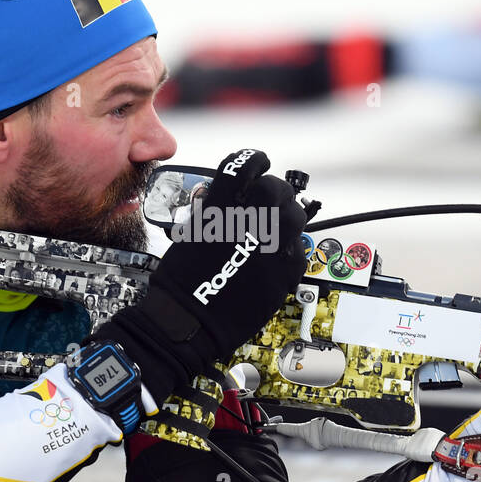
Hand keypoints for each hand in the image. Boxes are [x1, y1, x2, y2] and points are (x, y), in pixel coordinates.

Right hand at [93, 149, 306, 401]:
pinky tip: (275, 257)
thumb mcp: (189, 231)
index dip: (254, 160)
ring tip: (274, 230)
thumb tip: (234, 197)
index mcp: (221, 206)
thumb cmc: (181, 280)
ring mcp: (273, 245)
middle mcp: (250, 220)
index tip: (258, 163)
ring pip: (295, 216)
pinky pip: (299, 249)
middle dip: (274, 192)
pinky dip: (290, 249)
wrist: (188, 321)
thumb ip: (214, 208)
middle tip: (267, 203)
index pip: (246, 165)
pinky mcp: (286, 272)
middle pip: (276, 188)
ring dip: (286, 218)